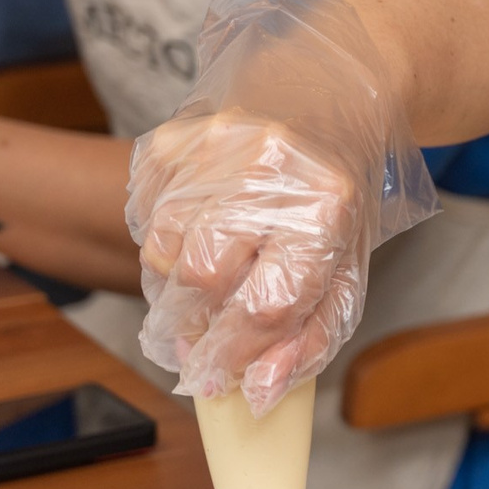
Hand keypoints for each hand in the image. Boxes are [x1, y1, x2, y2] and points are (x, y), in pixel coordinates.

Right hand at [127, 0, 435, 410]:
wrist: (328, 95)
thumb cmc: (336, 197)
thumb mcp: (346, 271)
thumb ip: (306, 341)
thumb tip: (254, 394)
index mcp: (327, 207)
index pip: (266, 304)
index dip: (236, 354)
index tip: (220, 376)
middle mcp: (271, 169)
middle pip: (204, 278)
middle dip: (199, 322)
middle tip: (205, 331)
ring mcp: (217, 144)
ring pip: (163, 249)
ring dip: (176, 282)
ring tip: (207, 277)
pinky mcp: (177, 133)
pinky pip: (143, 213)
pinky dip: (160, 239)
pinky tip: (194, 231)